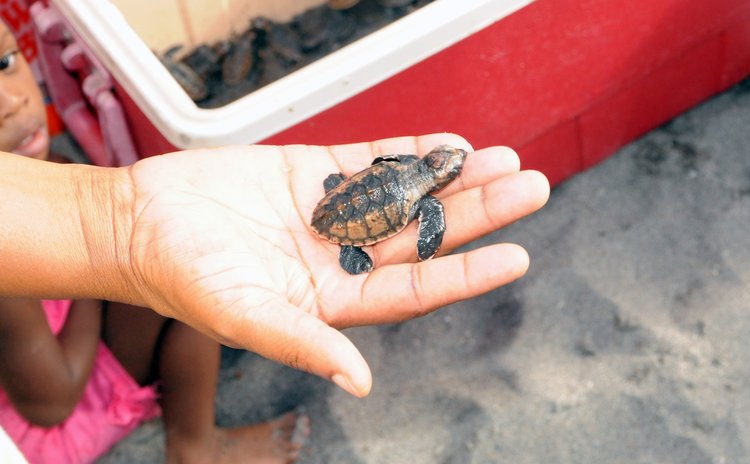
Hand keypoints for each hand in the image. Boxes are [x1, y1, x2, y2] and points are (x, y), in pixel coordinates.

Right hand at [115, 134, 549, 395]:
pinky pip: (371, 159)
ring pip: (406, 194)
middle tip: (531, 188)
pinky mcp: (313, 172)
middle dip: (477, 214)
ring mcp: (332, 212)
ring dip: (454, 179)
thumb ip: (303, 343)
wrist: (140, 223)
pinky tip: (448, 146)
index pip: (414, 288)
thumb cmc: (182, 279)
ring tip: (504, 160)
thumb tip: (358, 381)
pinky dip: (408, 152)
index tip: (516, 256)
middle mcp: (342, 255)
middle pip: (423, 235)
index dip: (465, 274)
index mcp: (334, 299)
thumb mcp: (242, 316)